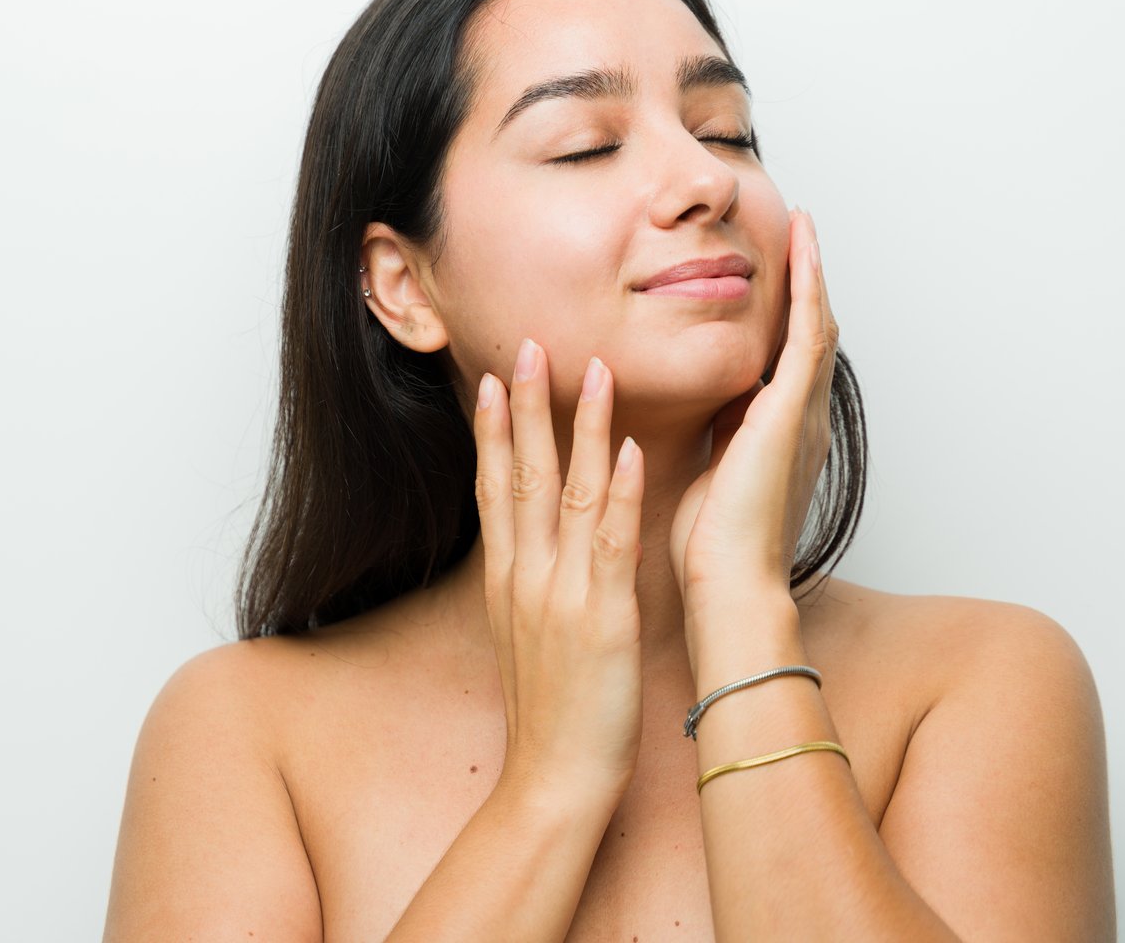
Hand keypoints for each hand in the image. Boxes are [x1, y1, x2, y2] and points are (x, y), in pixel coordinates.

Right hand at [472, 337, 644, 800]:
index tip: (495, 380)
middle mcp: (526, 576)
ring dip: (580, 429)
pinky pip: (611, 542)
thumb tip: (532, 549)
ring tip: (591, 371)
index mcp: (507, 580)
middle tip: (526, 347)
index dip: (495, 431)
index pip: (494, 489)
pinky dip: (619, 493)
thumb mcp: (523, 638)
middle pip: (522, 476)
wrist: (553, 777)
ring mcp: (561, 592)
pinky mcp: (602, 615)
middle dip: (525, 408)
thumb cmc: (549, 714)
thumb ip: (527, 585)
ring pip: (568, 494)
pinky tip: (630, 450)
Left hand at [668, 206, 839, 617]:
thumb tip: (701, 407)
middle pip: (810, 335)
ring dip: (810, 274)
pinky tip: (803, 252)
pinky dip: (808, 290)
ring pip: (815, 327)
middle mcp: (802, 421)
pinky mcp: (792, 413)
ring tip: (804, 228)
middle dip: (805, 284)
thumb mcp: (710, 470)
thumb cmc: (711, 545)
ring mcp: (803, 415)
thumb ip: (714, 435)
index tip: (772, 278)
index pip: (787, 360)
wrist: (728, 584)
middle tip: (799, 235)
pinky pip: (808, 337)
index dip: (785, 316)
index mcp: (781, 436)